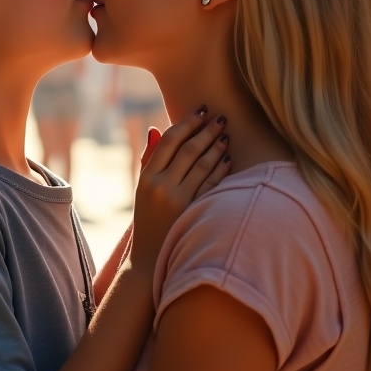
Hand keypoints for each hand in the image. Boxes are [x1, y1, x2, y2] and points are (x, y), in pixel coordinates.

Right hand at [129, 108, 228, 272]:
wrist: (148, 260)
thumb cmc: (148, 220)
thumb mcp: (142, 189)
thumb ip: (149, 159)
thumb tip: (155, 129)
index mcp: (147, 177)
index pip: (169, 142)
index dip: (186, 123)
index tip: (200, 110)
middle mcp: (161, 187)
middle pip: (188, 150)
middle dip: (206, 130)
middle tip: (220, 117)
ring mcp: (177, 201)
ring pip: (202, 166)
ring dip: (216, 147)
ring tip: (226, 134)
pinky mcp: (192, 213)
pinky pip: (210, 186)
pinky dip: (220, 170)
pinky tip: (228, 159)